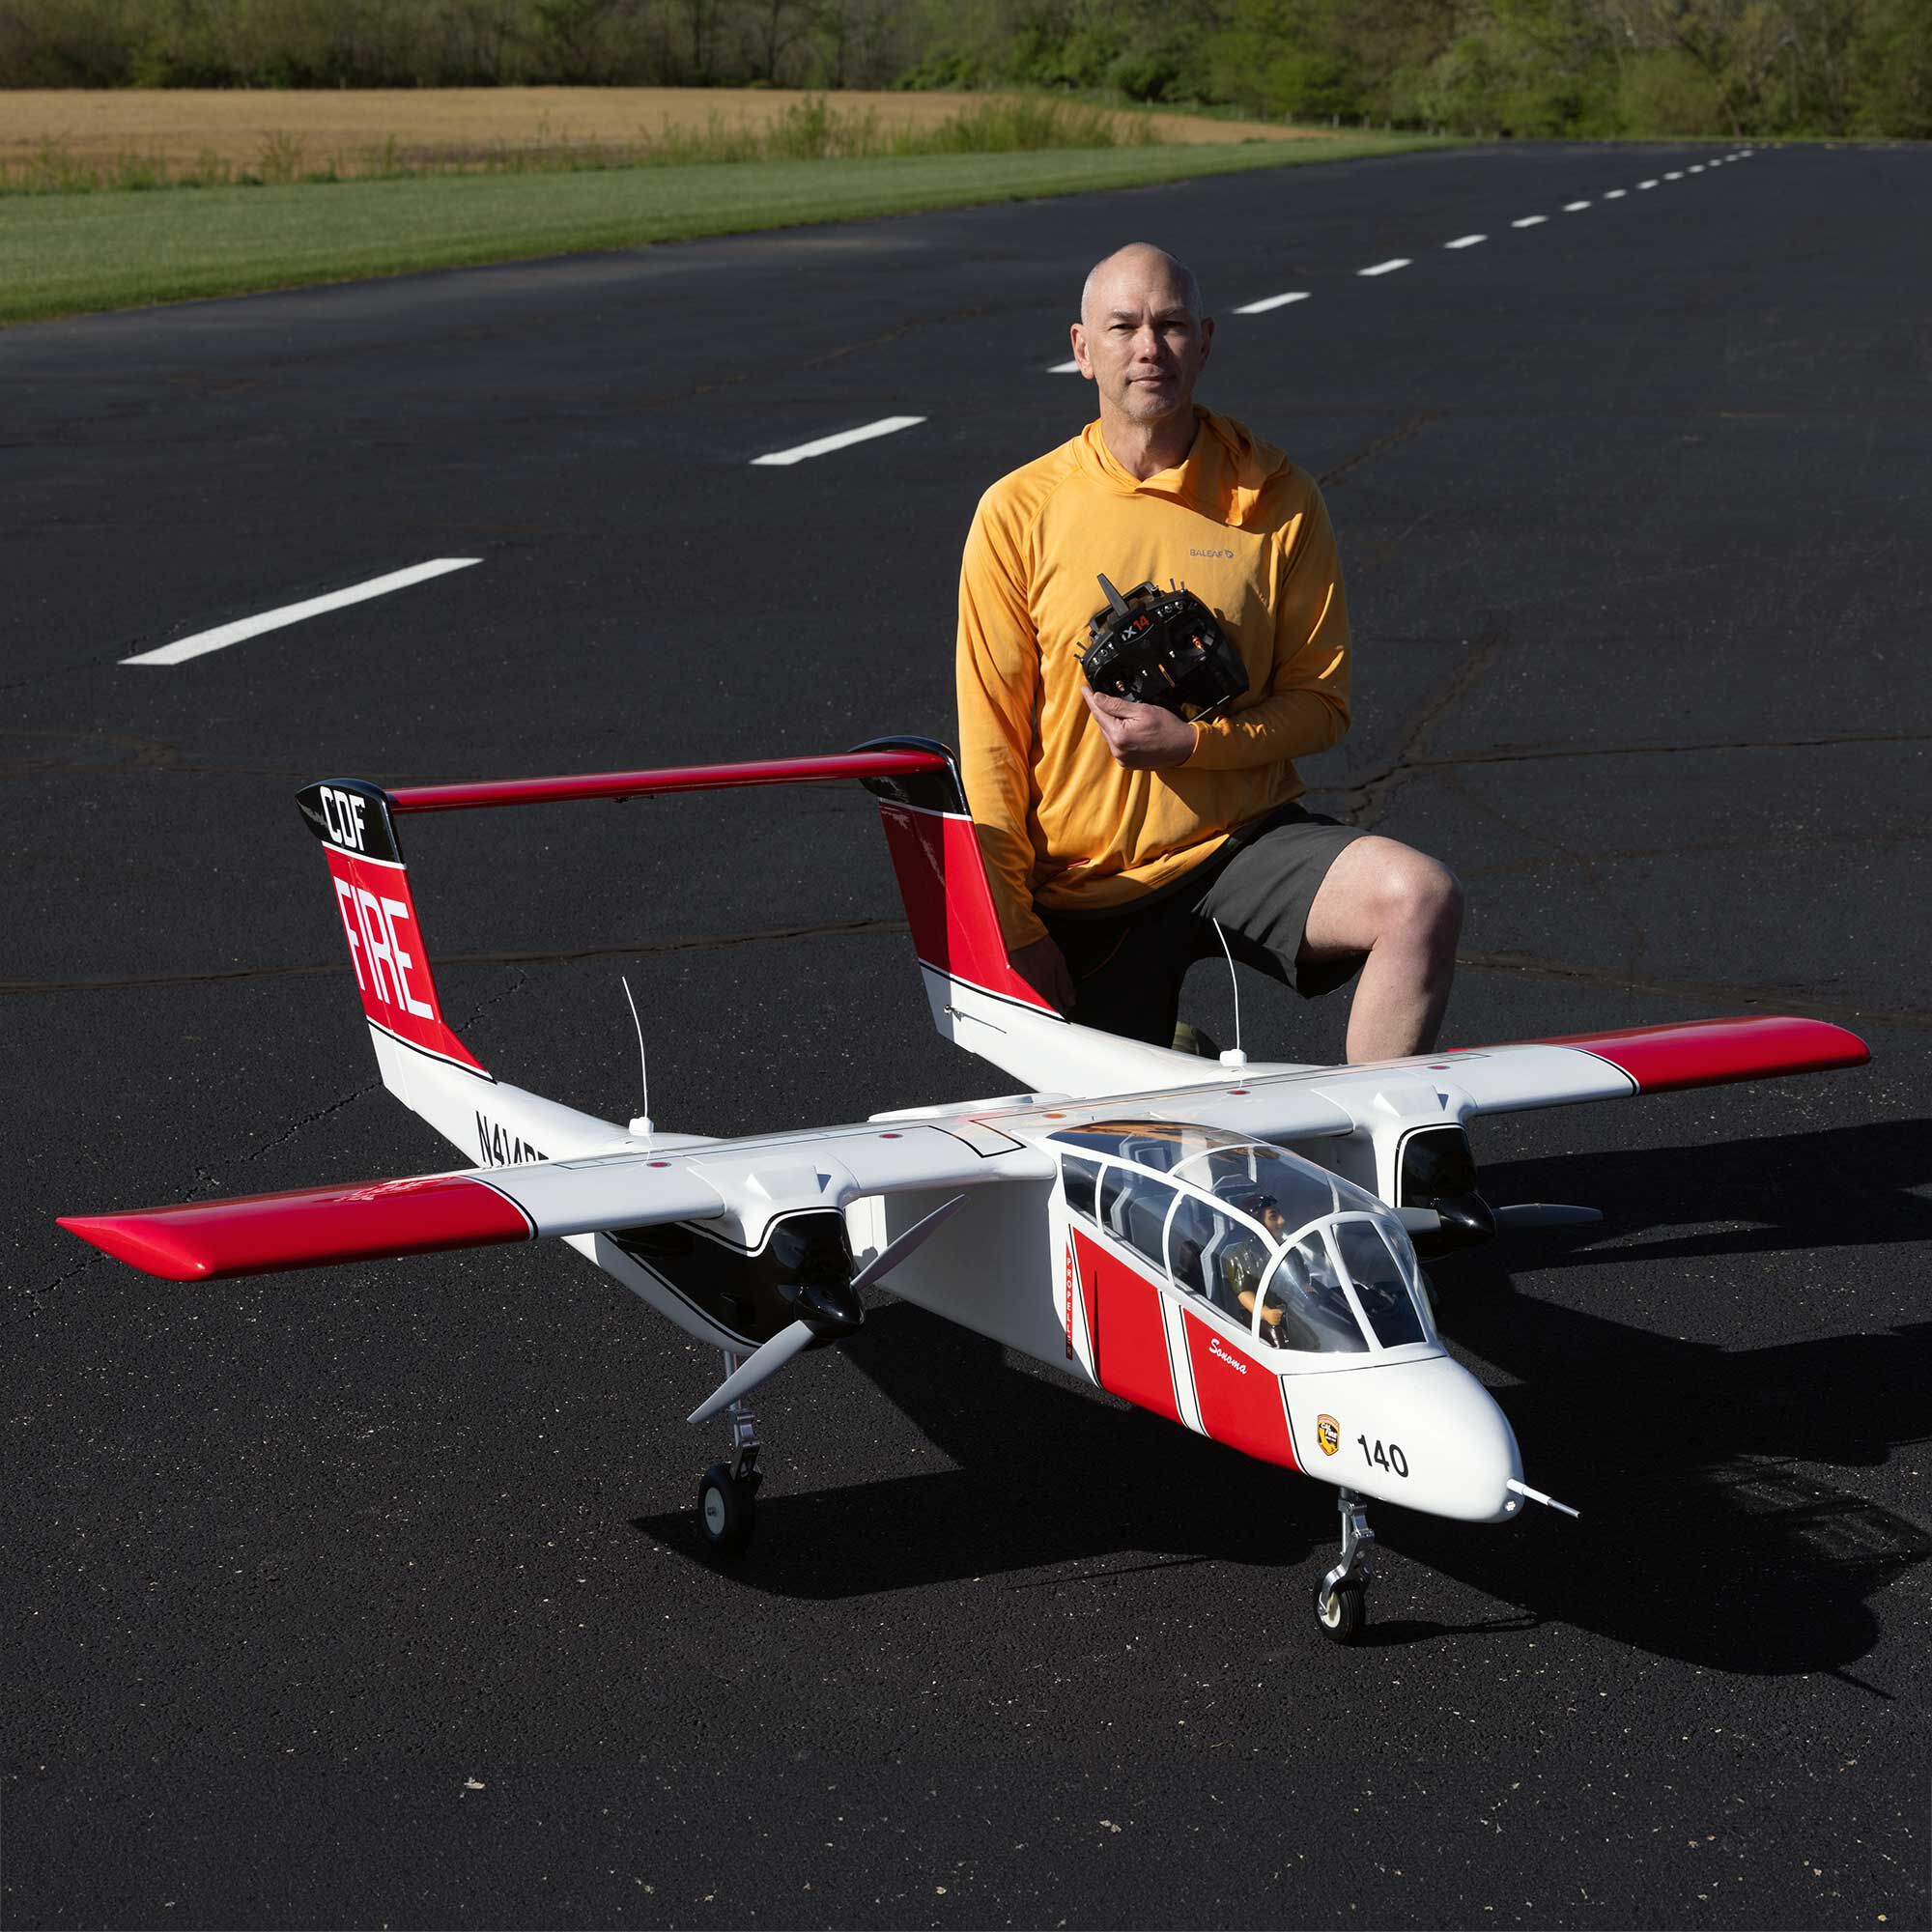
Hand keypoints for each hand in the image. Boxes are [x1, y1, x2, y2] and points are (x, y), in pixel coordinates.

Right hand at [1008, 936, 1075, 1013]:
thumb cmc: (1037, 947)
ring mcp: (1021, 992)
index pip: (1058, 1011)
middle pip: (1046, 1009)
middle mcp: (1031, 995)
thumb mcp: (1059, 963)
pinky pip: (1027, 995)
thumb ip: (1065, 985)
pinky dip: (1034, 991)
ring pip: (1036, 1003)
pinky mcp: (1014, 986)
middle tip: (1061, 991)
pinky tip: (1038, 981)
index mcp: (1044, 991)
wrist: (1018, 937)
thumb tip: (1071, 999)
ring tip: (1050, 984)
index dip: (1066, 1005)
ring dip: (1045, 997)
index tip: (1068, 999)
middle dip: (1056, 1002)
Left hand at [1082, 686, 1197, 769]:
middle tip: (1100, 695)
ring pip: (1109, 734)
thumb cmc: (1167, 727)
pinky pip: (1116, 744)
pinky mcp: (1127, 763)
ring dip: (1111, 722)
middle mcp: (1117, 750)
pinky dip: (1118, 734)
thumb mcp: (1142, 709)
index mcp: (1119, 736)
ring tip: (1120, 712)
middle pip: (1103, 724)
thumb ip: (1116, 705)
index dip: (1090, 698)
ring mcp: (1121, 759)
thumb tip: (1098, 698)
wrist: (1184, 747)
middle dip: (1102, 709)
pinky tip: (1126, 727)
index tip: (1084, 688)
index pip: (1098, 712)